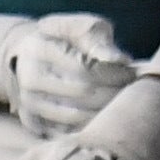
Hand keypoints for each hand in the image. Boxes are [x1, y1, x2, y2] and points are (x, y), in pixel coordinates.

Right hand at [0, 10, 135, 135]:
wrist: (34, 54)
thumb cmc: (68, 39)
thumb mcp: (82, 28)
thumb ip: (100, 41)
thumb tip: (120, 60)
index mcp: (39, 48)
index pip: (84, 67)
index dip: (114, 73)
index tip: (131, 72)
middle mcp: (29, 76)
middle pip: (82, 92)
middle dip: (113, 92)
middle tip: (130, 89)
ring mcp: (28, 100)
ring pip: (74, 115)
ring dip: (104, 111)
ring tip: (119, 101)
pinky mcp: (31, 120)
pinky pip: (65, 130)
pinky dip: (87, 126)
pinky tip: (101, 115)